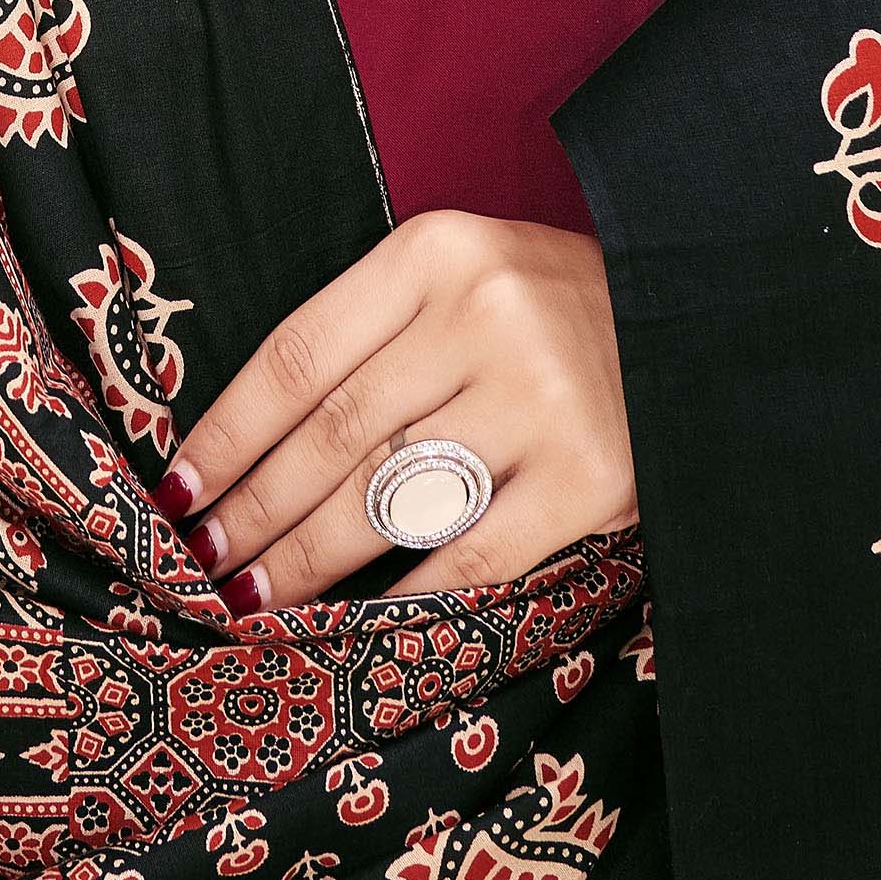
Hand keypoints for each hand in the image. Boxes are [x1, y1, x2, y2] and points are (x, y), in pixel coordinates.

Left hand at [155, 210, 634, 609]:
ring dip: (305, 560)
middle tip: (199, 560)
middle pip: (333, 433)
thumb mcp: (463, 281)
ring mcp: (539, 399)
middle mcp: (484, 315)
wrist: (703, 323)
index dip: (226, 432)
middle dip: (253, 508)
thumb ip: (374, 339)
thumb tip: (250, 442)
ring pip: (386, 498)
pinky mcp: (588, 480)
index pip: (298, 354)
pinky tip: (350, 626)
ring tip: (251, 596)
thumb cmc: (555, 310)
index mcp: (437, 253)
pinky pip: (468, 559)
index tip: (176, 487)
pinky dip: (400, 602)